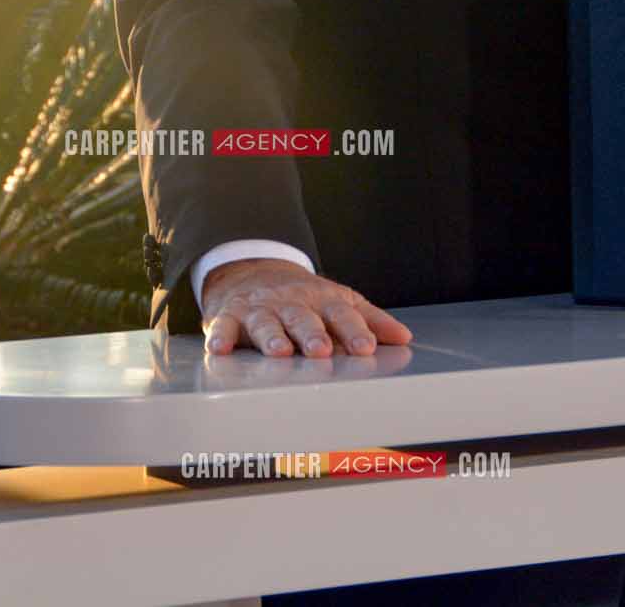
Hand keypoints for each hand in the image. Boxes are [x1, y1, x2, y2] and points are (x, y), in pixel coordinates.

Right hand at [200, 257, 413, 357]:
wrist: (252, 271)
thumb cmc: (303, 297)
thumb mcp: (339, 301)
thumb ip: (370, 320)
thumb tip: (403, 338)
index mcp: (322, 301)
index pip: (341, 314)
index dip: (354, 331)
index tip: (366, 347)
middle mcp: (292, 303)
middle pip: (303, 318)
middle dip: (312, 334)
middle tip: (321, 350)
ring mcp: (260, 309)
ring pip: (266, 323)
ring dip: (273, 337)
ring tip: (280, 352)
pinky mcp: (230, 316)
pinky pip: (224, 326)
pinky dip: (221, 336)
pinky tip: (221, 348)